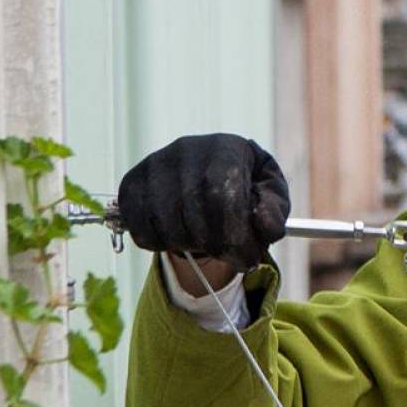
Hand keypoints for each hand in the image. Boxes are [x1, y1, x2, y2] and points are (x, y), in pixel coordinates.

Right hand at [116, 133, 289, 272]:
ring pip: (166, 222)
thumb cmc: (246, 187)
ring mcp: (153, 165)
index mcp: (225, 148)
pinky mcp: (131, 184)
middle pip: (194, 209)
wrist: (207, 173)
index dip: (235, 233)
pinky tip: (183, 238)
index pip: (222, 193)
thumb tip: (265, 227)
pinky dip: (162, 244)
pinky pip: (140, 228)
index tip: (247, 257)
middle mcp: (185, 150)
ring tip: (209, 243)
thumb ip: (274, 211)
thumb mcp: (271, 194)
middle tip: (233, 257)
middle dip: (217, 243)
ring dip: (192, 246)